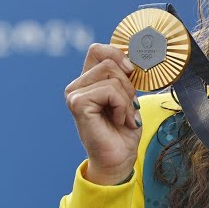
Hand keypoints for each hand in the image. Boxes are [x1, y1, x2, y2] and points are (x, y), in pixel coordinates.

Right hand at [65, 43, 141, 184]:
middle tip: (129, 107)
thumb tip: (133, 56)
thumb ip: (125, 75)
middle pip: (110, 61)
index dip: (118, 55)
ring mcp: (74, 94)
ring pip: (112, 75)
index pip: (98, 49)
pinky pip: (110, 90)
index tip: (131, 72)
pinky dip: (122, 106)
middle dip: (128, 84)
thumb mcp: (128, 94)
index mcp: (88, 80)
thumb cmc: (124, 128)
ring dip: (127, 98)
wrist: (119, 158)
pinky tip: (118, 120)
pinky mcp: (77, 103)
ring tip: (124, 116)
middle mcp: (77, 85)